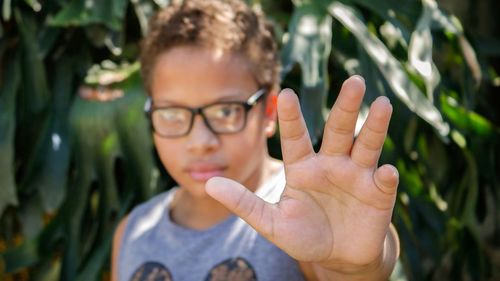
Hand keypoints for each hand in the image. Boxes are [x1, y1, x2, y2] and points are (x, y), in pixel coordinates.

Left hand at [206, 75, 397, 272]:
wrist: (337, 258)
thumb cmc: (303, 236)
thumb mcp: (271, 223)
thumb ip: (244, 203)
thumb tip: (209, 183)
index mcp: (303, 167)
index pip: (297, 137)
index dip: (292, 117)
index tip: (286, 93)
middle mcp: (331, 163)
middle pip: (338, 129)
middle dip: (346, 106)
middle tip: (354, 81)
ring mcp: (357, 176)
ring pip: (366, 145)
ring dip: (374, 126)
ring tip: (383, 104)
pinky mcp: (378, 194)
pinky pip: (383, 181)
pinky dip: (386, 177)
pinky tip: (385, 172)